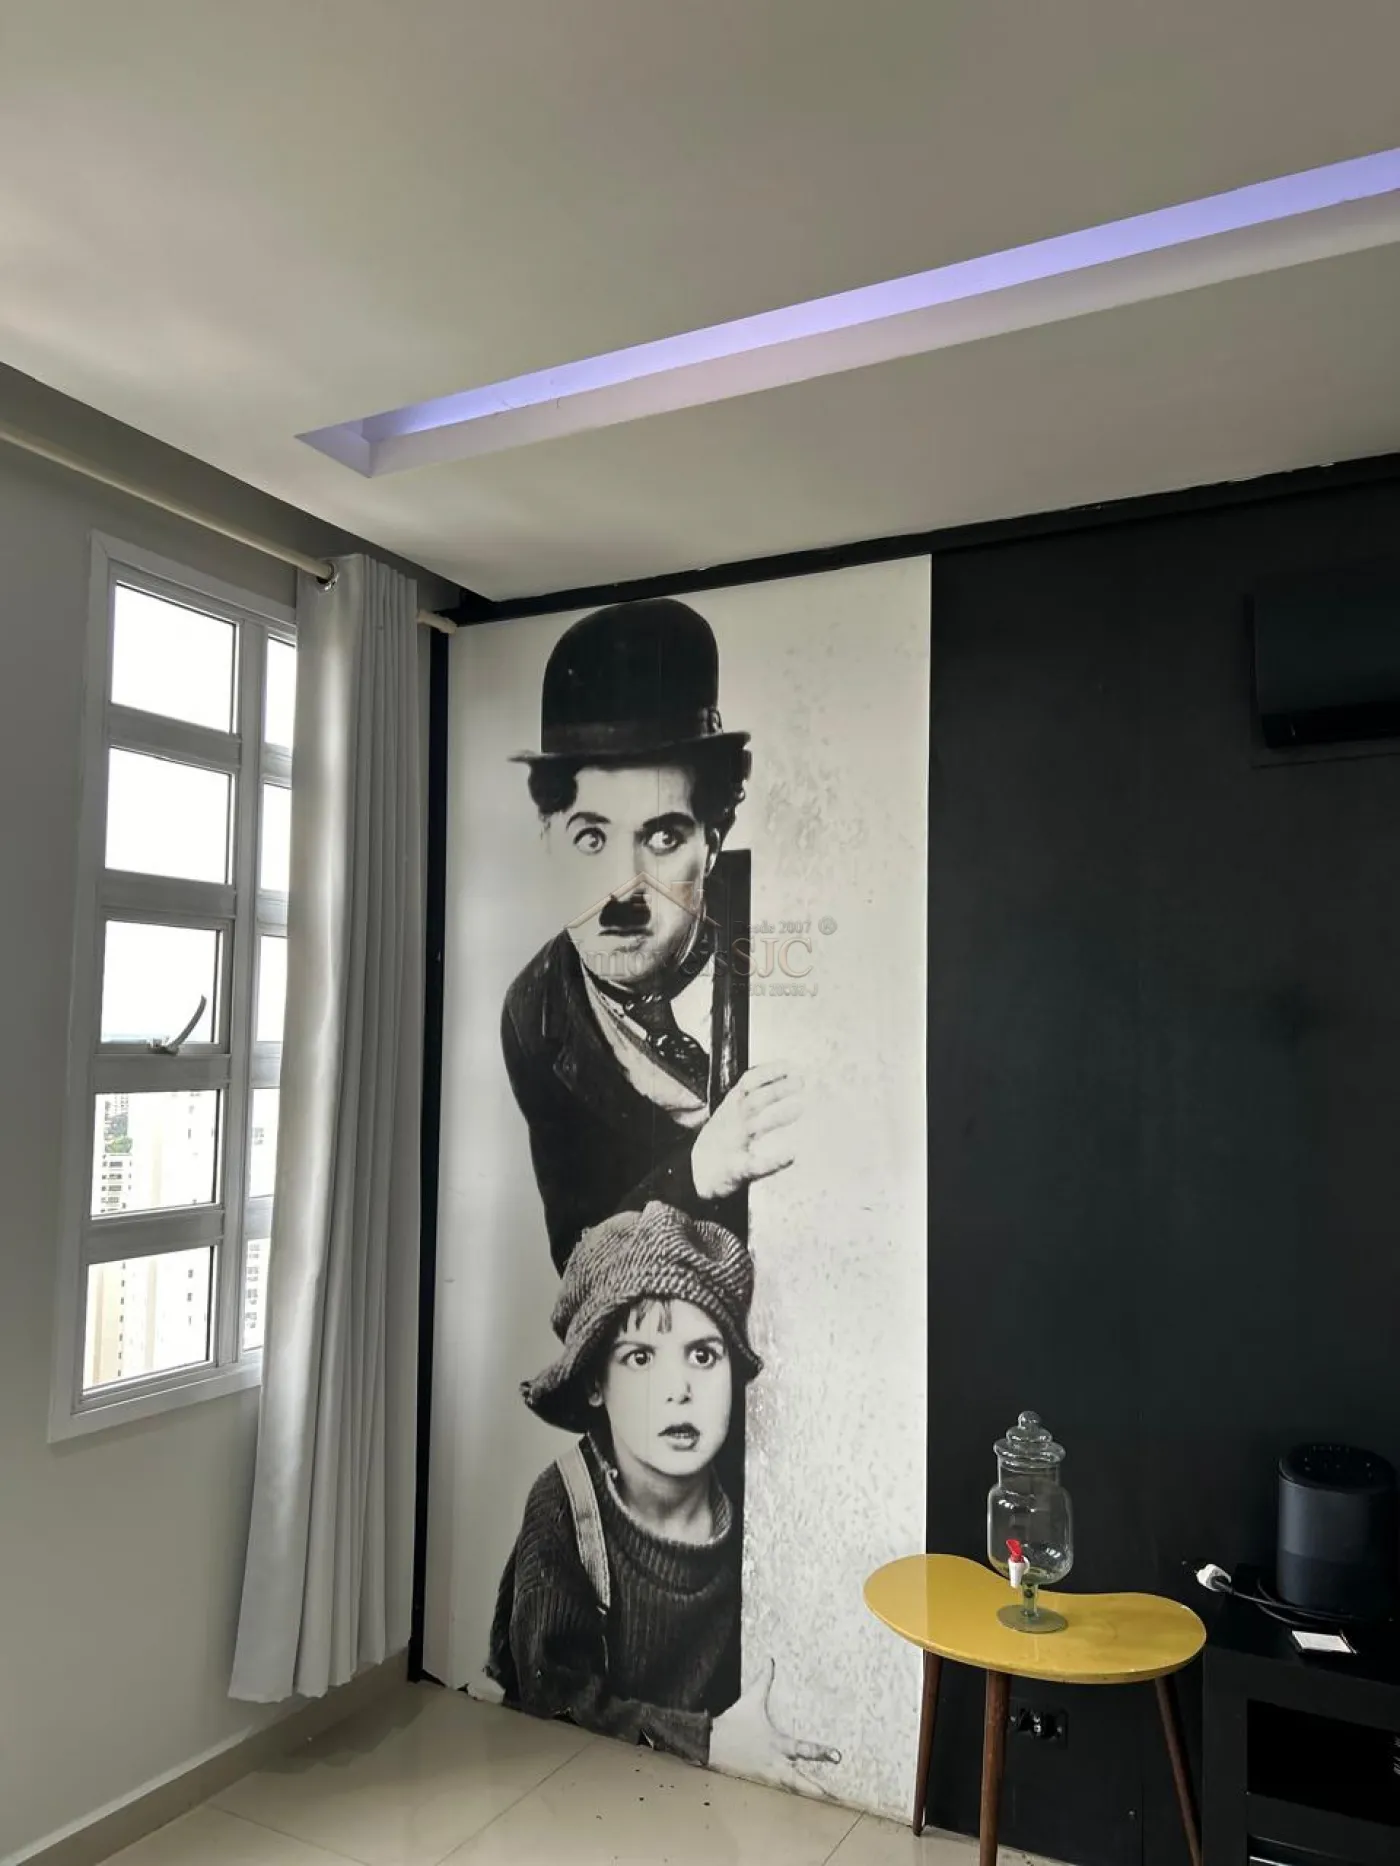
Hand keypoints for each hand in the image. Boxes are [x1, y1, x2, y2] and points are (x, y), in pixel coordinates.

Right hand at [691, 1064, 800, 1202]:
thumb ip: (748, 1097)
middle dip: (777, 1089)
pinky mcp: (738, 1169)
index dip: (768, 1072)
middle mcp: (734, 1123)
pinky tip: (791, 1156)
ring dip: (778, 1116)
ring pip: (756, 1126)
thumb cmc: (719, 1143)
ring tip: (799, 1108)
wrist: (697, 1174)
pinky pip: (757, 1164)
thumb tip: (774, 1080)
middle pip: (755, 1101)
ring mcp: (735, 1145)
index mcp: (731, 1109)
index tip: (789, 1065)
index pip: (748, 1083)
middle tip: (800, 1082)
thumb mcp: (728, 1113)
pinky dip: (774, 1161)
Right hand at [709, 1658, 840, 1788]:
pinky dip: (790, 1790)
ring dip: (806, 1792)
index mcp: (776, 1743)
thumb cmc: (734, 1721)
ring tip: (822, 1798)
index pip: (803, 1749)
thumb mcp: (751, 1700)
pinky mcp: (760, 1777)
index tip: (837, 1756)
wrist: (711, 1742)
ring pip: (790, 1786)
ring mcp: (767, 1772)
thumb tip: (770, 1660)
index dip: (821, 1752)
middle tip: (832, 1795)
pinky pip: (779, 1785)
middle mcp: (775, 1760)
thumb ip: (764, 1680)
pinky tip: (800, 1794)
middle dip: (815, 1787)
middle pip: (798, 1779)